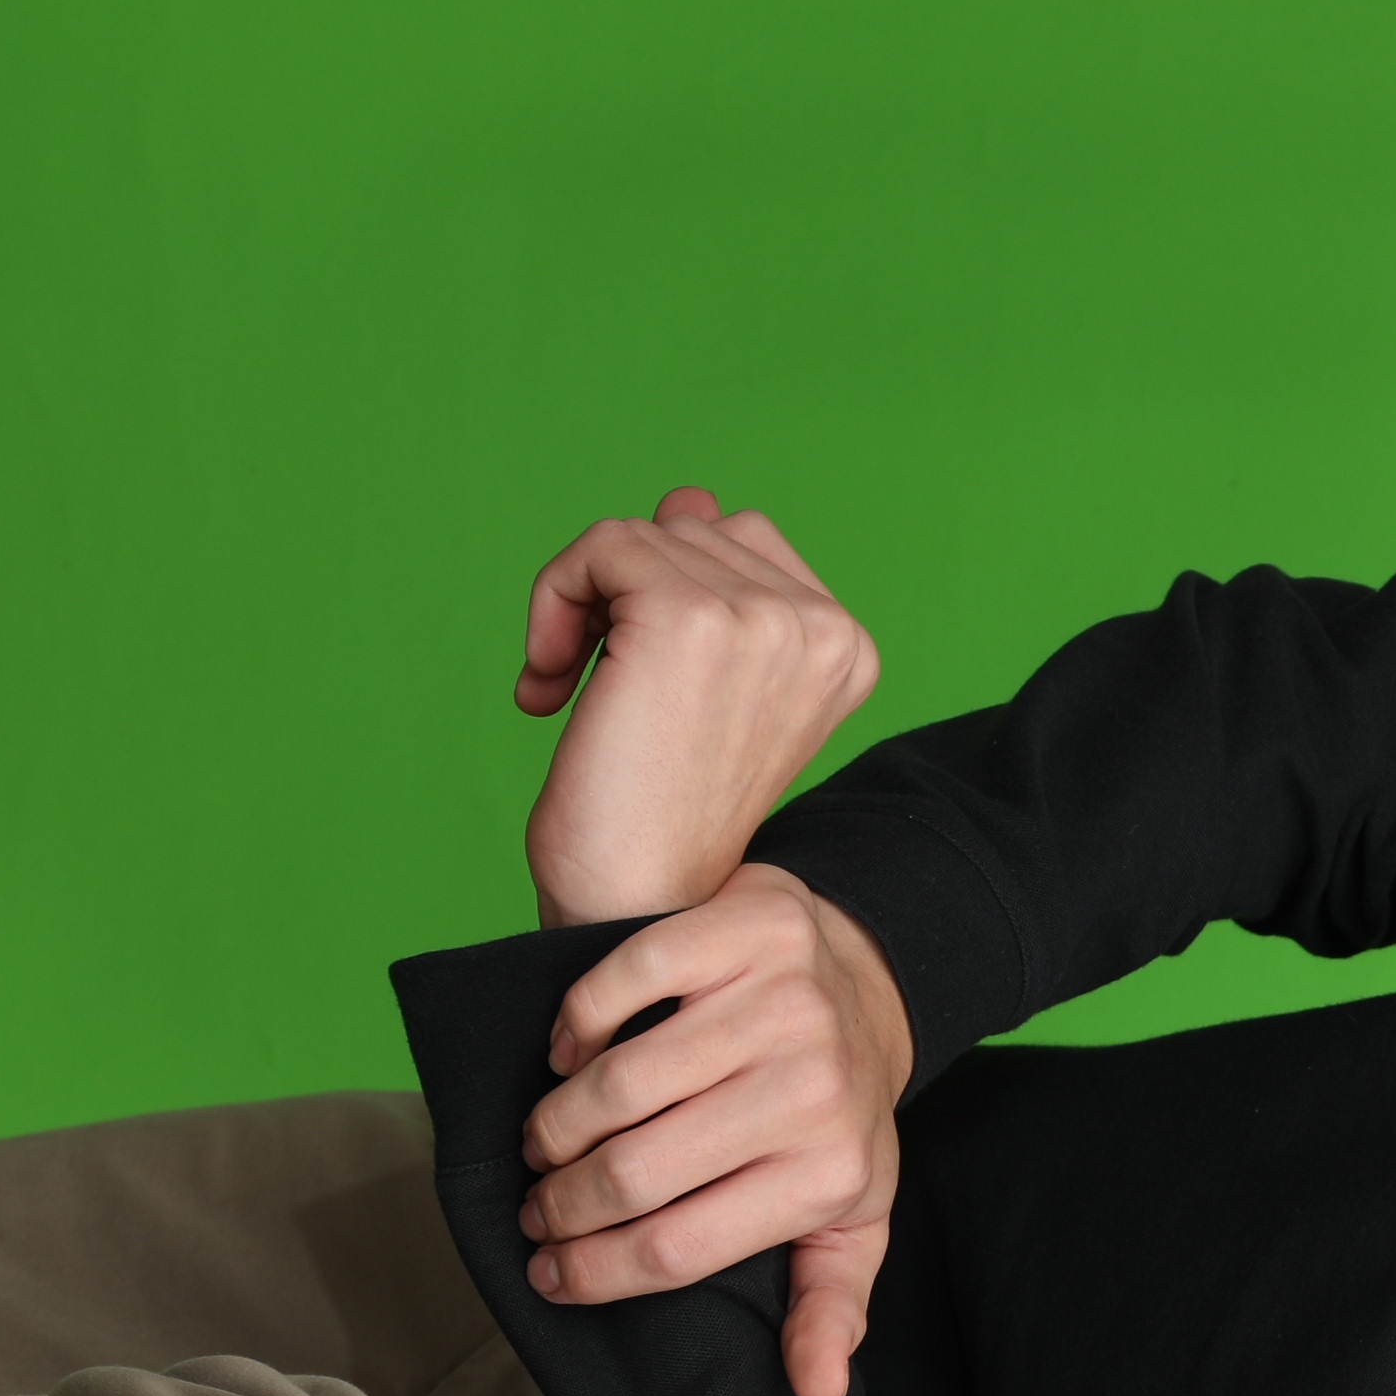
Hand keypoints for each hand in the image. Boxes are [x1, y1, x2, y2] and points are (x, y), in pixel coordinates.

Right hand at [519, 865, 915, 1395]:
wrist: (867, 984)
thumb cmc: (836, 1117)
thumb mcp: (852, 1214)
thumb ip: (829, 1303)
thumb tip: (814, 1393)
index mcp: (834, 1173)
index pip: (681, 1247)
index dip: (598, 1272)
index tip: (549, 1277)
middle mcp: (816, 1087)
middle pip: (635, 1173)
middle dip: (563, 1205)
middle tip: (539, 1213)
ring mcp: (785, 1002)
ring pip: (616, 1086)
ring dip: (556, 1127)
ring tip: (546, 1147)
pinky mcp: (749, 930)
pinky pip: (619, 984)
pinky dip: (575, 1027)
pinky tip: (570, 1057)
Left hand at [521, 488, 880, 925]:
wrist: (639, 901)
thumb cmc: (665, 808)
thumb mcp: (703, 684)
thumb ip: (713, 585)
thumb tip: (692, 494)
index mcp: (847, 646)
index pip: (740, 540)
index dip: (667, 591)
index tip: (636, 674)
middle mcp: (823, 629)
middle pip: (690, 528)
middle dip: (623, 592)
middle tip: (594, 679)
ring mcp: (763, 621)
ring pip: (640, 534)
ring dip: (579, 601)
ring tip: (570, 684)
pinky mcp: (689, 619)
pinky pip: (600, 547)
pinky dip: (553, 603)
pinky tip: (549, 683)